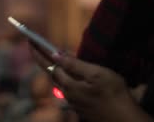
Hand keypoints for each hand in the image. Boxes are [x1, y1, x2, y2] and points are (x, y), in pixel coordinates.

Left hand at [30, 45, 144, 121]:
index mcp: (69, 85)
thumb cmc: (114, 94)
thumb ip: (75, 65)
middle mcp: (67, 94)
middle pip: (52, 72)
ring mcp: (74, 101)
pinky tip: (72, 72)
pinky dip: (67, 76)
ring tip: (55, 54)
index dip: (38, 52)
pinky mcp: (80, 106)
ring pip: (61, 80)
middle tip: (39, 44)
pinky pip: (70, 87)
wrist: (124, 119)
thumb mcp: (97, 74)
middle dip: (44, 58)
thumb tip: (56, 55)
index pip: (48, 65)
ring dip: (57, 67)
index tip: (29, 40)